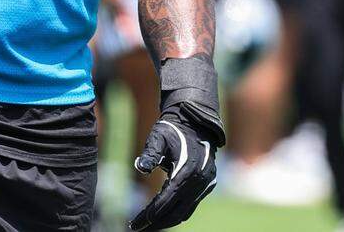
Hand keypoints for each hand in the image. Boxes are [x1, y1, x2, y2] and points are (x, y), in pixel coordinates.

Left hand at [128, 113, 218, 229]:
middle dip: (156, 222)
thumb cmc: (173, 129)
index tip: (136, 223)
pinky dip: (176, 212)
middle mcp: (199, 180)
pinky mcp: (207, 185)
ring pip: (185, 211)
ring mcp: (205, 184)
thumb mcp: (158, 136)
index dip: (151, 213)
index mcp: (188, 170)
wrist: (196, 122)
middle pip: (176, 211)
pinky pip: (191, 205)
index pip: (167, 199)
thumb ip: (150, 153)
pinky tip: (162, 214)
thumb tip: (140, 167)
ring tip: (147, 225)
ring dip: (166, 220)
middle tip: (137, 228)